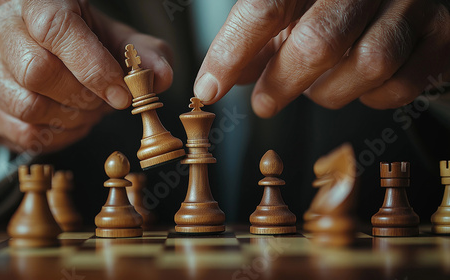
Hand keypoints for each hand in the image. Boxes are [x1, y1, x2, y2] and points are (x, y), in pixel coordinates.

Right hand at [0, 0, 172, 152]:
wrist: (33, 49)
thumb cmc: (79, 41)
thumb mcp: (115, 37)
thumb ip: (144, 53)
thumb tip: (162, 76)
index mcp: (34, 2)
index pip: (57, 31)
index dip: (94, 68)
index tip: (122, 95)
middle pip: (39, 73)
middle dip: (84, 98)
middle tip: (105, 103)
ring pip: (29, 107)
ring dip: (72, 119)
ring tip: (88, 111)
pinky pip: (21, 132)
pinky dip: (56, 136)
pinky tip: (70, 122)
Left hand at [195, 0, 449, 117]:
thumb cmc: (337, 5)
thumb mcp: (292, 10)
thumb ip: (257, 40)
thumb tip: (217, 81)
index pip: (267, 5)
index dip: (232, 51)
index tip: (209, 89)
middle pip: (319, 40)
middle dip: (283, 83)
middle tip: (263, 104)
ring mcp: (414, 1)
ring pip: (367, 65)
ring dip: (330, 91)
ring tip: (317, 86)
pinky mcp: (442, 34)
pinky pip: (400, 85)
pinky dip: (371, 97)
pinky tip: (359, 83)